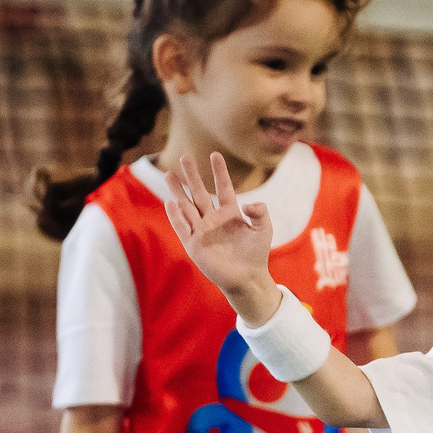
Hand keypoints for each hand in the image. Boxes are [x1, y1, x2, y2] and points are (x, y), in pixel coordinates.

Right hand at [162, 152, 280, 323]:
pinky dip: (175, 216)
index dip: (219, 171)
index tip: (215, 154)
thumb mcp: (263, 229)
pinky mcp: (193, 244)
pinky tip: (170, 201)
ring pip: (186, 206)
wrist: (247, 278)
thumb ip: (260, 212)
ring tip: (168, 173)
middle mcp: (213, 220)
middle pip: (199, 193)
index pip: (223, 188)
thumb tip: (248, 203)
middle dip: (192, 175)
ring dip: (178, 190)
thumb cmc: (256, 254)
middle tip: (185, 156)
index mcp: (230, 214)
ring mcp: (201, 231)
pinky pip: (182, 227)